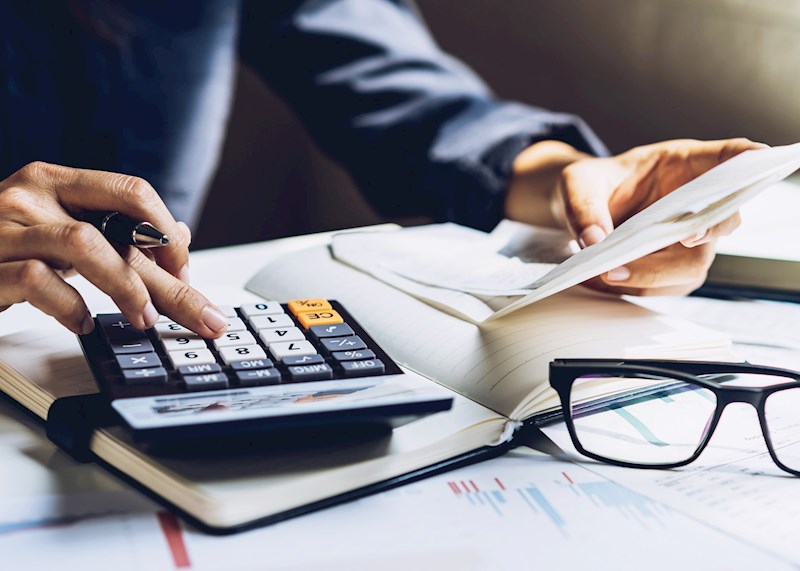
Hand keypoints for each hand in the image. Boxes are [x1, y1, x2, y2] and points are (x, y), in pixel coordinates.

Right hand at [0, 162, 227, 335]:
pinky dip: (70, 306)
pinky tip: (84, 323)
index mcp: (56, 182)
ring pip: (83, 245)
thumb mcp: (60, 232)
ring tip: (145, 319)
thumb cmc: (0, 249)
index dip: (167, 235)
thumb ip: (114, 232)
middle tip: (203, 317)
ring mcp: (4, 229)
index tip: (183, 273)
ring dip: (126, 288)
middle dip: (171, 280)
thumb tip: (177, 234)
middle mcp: (30, 195)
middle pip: (121, 231)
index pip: (132, 192)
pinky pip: (37, 280)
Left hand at [505, 138, 765, 294]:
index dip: (748, 160)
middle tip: (674, 239)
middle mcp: (696, 202)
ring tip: (606, 271)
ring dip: (652, 274)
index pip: (729, 157)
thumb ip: (584, 206)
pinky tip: (603, 278)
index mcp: (685, 164)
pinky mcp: (673, 267)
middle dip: (698, 235)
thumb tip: (595, 240)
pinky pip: (667, 285)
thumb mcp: (577, 184)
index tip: (757, 159)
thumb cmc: (589, 186)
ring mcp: (689, 238)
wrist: (580, 212)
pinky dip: (635, 287)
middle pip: (720, 221)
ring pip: (693, 264)